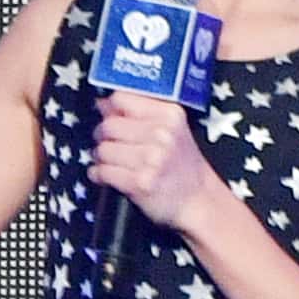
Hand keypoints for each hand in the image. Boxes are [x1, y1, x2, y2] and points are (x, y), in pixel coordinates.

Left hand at [90, 91, 224, 232]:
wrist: (199, 200)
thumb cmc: (183, 166)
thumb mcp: (172, 130)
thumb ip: (139, 113)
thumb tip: (103, 103)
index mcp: (170, 115)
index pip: (121, 98)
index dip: (110, 110)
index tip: (110, 118)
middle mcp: (162, 134)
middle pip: (108, 125)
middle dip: (103, 137)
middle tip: (112, 145)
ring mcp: (151, 159)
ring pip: (102, 149)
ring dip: (102, 158)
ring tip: (114, 162)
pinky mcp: (139, 182)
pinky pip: (102, 171)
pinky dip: (99, 175)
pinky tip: (109, 175)